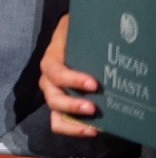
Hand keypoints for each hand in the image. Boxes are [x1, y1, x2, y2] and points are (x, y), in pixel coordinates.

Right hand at [39, 14, 98, 136]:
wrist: (71, 40)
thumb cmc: (76, 34)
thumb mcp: (75, 27)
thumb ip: (83, 32)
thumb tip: (109, 34)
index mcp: (51, 60)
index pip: (55, 72)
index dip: (72, 79)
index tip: (93, 84)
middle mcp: (48, 80)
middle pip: (52, 97)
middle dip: (72, 105)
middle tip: (93, 108)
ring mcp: (54, 95)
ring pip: (55, 114)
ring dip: (73, 122)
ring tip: (93, 126)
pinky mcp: (62, 107)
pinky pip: (60, 123)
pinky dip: (74, 129)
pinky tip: (93, 130)